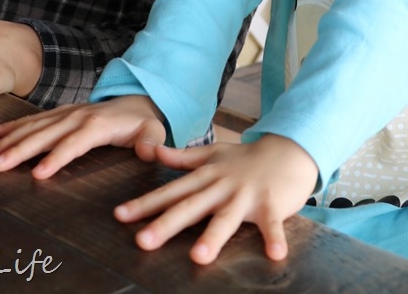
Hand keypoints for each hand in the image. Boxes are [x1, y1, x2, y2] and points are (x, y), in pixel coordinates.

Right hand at [0, 95, 166, 176]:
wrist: (137, 99)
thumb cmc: (144, 123)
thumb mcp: (154, 131)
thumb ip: (152, 142)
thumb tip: (148, 152)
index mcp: (98, 125)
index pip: (74, 144)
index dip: (57, 158)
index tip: (37, 174)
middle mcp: (77, 116)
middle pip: (45, 135)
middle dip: (20, 150)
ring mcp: (66, 113)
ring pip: (34, 126)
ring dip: (10, 140)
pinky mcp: (60, 113)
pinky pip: (34, 119)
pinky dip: (14, 125)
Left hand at [115, 134, 318, 264]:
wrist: (287, 149)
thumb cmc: (246, 158)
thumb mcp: (212, 155)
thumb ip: (182, 157)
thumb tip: (154, 152)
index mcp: (206, 177)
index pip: (171, 192)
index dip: (145, 204)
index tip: (120, 215)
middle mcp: (222, 186)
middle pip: (191, 207)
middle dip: (166, 224)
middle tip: (142, 241)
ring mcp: (246, 195)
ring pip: (227, 218)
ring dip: (213, 236)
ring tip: (198, 257)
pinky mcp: (272, 203)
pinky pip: (273, 224)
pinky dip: (275, 237)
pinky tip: (275, 255)